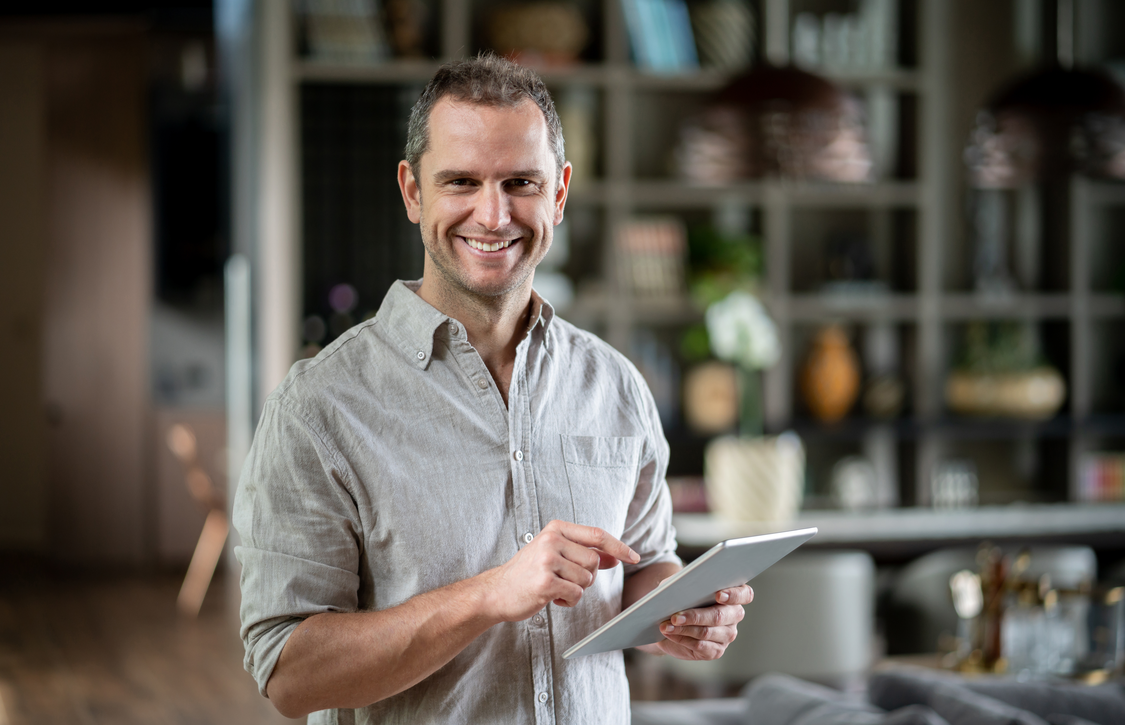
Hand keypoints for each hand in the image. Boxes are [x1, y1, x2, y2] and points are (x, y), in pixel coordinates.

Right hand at [481, 520, 639, 622]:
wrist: (497, 591)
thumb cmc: (529, 573)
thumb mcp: (556, 554)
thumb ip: (584, 552)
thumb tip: (618, 556)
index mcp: (556, 528)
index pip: (597, 535)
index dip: (619, 546)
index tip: (635, 557)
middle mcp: (552, 540)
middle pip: (594, 561)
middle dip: (587, 576)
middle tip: (565, 579)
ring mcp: (548, 560)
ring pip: (587, 579)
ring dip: (576, 590)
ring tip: (555, 587)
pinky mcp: (546, 582)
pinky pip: (576, 594)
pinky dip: (568, 601)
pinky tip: (551, 597)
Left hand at [637, 585, 753, 659]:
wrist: (670, 619)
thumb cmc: (680, 596)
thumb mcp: (680, 585)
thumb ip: (682, 583)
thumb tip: (676, 588)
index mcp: (733, 595)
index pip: (744, 594)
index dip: (734, 595)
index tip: (718, 595)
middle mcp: (734, 615)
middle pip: (720, 616)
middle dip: (695, 616)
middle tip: (674, 616)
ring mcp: (727, 635)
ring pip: (707, 632)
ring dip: (684, 629)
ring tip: (665, 625)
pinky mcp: (716, 651)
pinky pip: (701, 646)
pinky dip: (682, 639)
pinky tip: (670, 634)